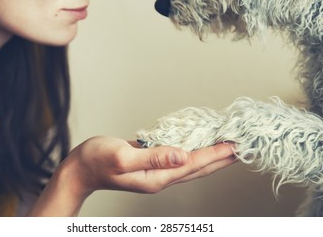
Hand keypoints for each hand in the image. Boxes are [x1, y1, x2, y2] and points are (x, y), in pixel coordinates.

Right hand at [28, 135, 235, 215]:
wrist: (80, 168)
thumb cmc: (96, 161)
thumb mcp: (122, 157)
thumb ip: (153, 157)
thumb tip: (181, 155)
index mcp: (157, 178)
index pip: (194, 165)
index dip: (216, 155)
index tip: (236, 146)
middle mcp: (161, 177)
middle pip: (198, 168)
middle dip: (221, 158)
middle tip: (241, 148)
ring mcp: (156, 171)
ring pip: (190, 163)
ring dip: (209, 155)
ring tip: (226, 147)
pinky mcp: (151, 162)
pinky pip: (178, 156)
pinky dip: (192, 150)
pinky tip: (197, 144)